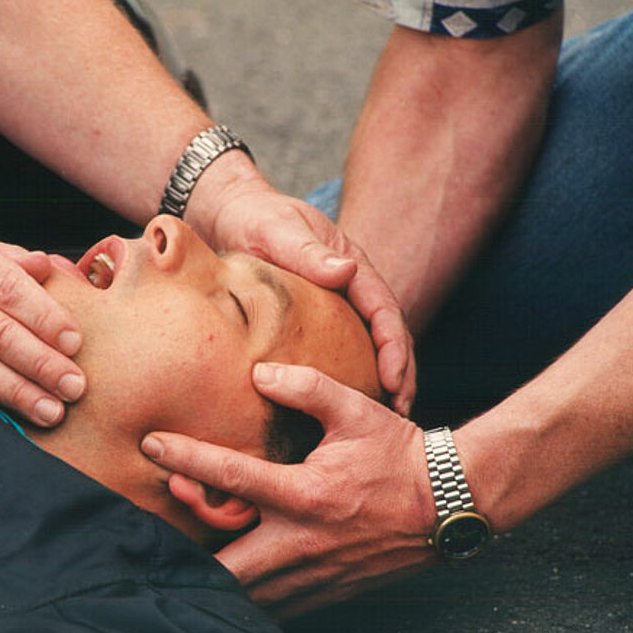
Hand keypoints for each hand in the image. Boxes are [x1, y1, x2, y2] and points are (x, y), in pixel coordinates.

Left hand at [141, 362, 436, 618]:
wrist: (448, 504)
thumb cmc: (399, 454)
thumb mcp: (356, 409)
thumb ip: (306, 387)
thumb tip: (260, 373)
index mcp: (305, 493)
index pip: (229, 476)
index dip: (184, 458)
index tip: (151, 444)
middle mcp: (302, 541)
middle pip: (223, 564)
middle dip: (184, 553)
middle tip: (155, 531)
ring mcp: (313, 573)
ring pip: (245, 592)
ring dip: (212, 575)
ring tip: (183, 554)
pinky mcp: (326, 591)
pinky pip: (274, 603)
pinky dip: (246, 591)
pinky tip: (233, 573)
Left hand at [186, 174, 415, 414]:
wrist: (232, 214)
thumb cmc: (254, 219)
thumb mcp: (277, 231)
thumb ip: (307, 251)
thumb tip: (346, 271)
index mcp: (352, 264)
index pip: (383, 308)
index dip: (394, 345)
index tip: (394, 379)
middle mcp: (351, 285)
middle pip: (387, 332)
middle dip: (399, 372)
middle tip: (400, 413)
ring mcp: (338, 302)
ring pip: (369, 344)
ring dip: (381, 379)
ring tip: (382, 418)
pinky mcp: (320, 317)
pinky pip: (343, 348)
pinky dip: (351, 375)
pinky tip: (344, 405)